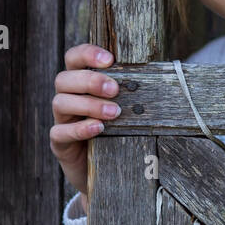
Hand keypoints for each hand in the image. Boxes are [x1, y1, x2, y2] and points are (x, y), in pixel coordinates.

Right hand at [50, 43, 120, 208]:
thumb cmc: (122, 130)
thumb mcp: (128, 107)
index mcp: (82, 83)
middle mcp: (67, 97)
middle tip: (115, 89)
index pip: (74, 58)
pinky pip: (59, 132)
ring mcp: (62, 120)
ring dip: (88, 104)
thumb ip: (134, 90)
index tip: (109, 59)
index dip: (87, 54)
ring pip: (60, 103)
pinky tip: (98, 128)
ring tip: (114, 112)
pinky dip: (79, 128)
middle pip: (64, 79)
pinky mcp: (60, 143)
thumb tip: (165, 76)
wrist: (110, 171)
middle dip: (90, 81)